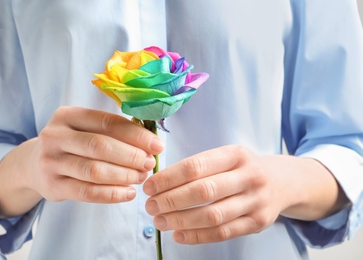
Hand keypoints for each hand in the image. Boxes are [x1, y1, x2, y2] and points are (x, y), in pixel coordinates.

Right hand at [28, 106, 163, 202]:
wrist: (34, 164)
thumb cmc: (72, 143)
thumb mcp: (85, 128)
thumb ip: (113, 131)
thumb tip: (150, 143)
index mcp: (68, 115)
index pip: (107, 122)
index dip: (136, 134)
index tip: (157, 145)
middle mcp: (55, 136)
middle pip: (100, 145)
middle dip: (131, 156)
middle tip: (149, 163)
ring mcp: (51, 162)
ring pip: (94, 170)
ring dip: (124, 175)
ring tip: (141, 177)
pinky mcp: (52, 186)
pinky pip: (87, 192)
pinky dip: (112, 194)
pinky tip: (129, 193)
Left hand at [143, 145, 345, 243]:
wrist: (283, 182)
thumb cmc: (243, 168)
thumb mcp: (227, 156)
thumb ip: (199, 167)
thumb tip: (159, 181)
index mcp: (236, 154)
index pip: (196, 166)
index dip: (168, 178)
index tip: (149, 186)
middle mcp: (249, 176)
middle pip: (203, 191)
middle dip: (171, 201)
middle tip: (151, 206)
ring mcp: (256, 201)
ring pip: (212, 215)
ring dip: (181, 221)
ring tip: (160, 221)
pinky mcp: (258, 223)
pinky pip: (223, 233)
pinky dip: (197, 236)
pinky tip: (178, 234)